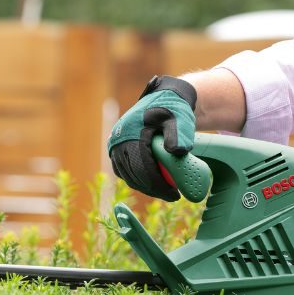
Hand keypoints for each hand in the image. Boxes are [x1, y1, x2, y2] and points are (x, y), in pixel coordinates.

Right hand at [107, 75, 196, 201]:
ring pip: (127, 175)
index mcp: (132, 134)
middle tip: (172, 197)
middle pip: (134, 175)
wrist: (162, 98)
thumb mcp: (179, 120)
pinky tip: (152, 185)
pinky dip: (136, 180)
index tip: (174, 195)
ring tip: (164, 192)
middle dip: (153, 189)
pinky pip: (123, 170)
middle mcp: (119, 140)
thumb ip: (179, 135)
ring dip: (144, 187)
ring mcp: (115, 145)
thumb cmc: (173, 109)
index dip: (158, 185)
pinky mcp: (115, 148)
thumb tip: (176, 152)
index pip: (143, 168)